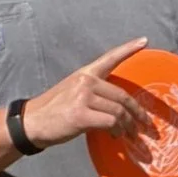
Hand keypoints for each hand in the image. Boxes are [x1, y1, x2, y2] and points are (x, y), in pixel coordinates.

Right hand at [21, 37, 149, 148]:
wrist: (32, 122)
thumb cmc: (54, 110)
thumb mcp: (73, 92)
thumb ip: (94, 93)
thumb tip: (118, 109)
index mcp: (85, 73)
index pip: (110, 58)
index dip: (128, 49)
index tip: (144, 41)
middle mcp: (86, 81)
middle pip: (122, 96)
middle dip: (138, 112)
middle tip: (145, 124)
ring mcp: (83, 97)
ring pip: (118, 112)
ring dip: (128, 126)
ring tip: (129, 134)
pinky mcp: (81, 115)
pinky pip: (110, 122)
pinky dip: (117, 131)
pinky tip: (116, 136)